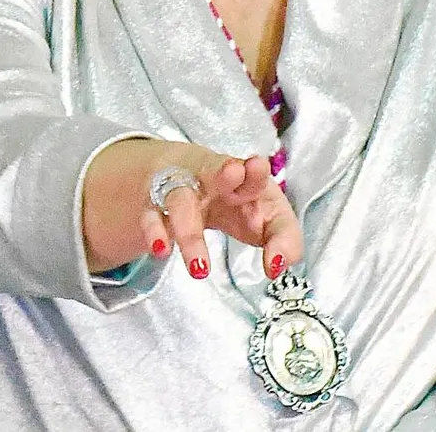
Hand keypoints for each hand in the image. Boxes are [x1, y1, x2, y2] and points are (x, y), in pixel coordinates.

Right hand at [82, 137, 301, 281]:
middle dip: (223, 171)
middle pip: (215, 169)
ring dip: (189, 233)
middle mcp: (210, 178)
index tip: (258, 167)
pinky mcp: (155, 206)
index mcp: (244, 179)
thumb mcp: (267, 217)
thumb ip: (284, 241)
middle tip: (234, 171)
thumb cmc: (235, 201)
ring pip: (180, 203)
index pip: (254, 176)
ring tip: (200, 269)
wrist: (181, 178)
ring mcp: (180, 190)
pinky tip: (160, 250)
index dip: (256, 174)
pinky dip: (154, 233)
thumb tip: (277, 268)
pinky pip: (151, 217)